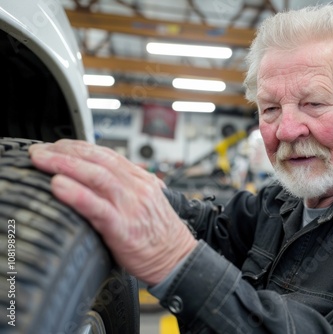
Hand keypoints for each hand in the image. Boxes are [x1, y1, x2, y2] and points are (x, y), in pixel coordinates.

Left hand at [29, 140, 196, 284]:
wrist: (178, 258)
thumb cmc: (158, 234)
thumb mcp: (145, 202)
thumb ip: (125, 188)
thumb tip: (99, 180)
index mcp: (141, 180)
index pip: (106, 154)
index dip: (78, 146)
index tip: (55, 145)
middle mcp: (136, 188)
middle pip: (98, 160)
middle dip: (65, 152)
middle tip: (39, 151)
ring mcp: (131, 206)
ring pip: (97, 177)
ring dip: (66, 165)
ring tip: (42, 161)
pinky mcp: (124, 227)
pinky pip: (97, 207)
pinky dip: (77, 194)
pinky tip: (59, 187)